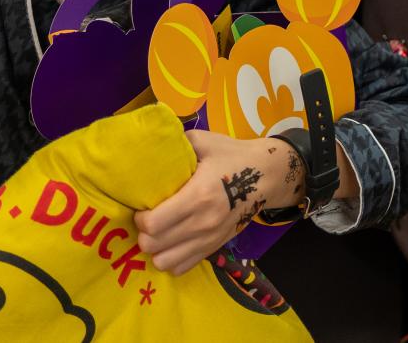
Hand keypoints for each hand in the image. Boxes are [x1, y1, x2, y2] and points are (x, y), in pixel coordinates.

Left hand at [134, 132, 304, 275]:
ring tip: (158, 234)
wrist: (266, 176)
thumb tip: (151, 142)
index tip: (141, 208)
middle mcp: (203, 223)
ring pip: (166, 262)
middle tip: (146, 220)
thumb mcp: (204, 141)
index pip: (154, 223)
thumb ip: (177, 143)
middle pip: (155, 246)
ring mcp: (210, 239)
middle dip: (143, 234)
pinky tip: (171, 243)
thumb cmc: (232, 156)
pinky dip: (171, 259)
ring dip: (156, 250)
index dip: (140, 218)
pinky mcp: (215, 247)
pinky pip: (183, 267)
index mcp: (198, 195)